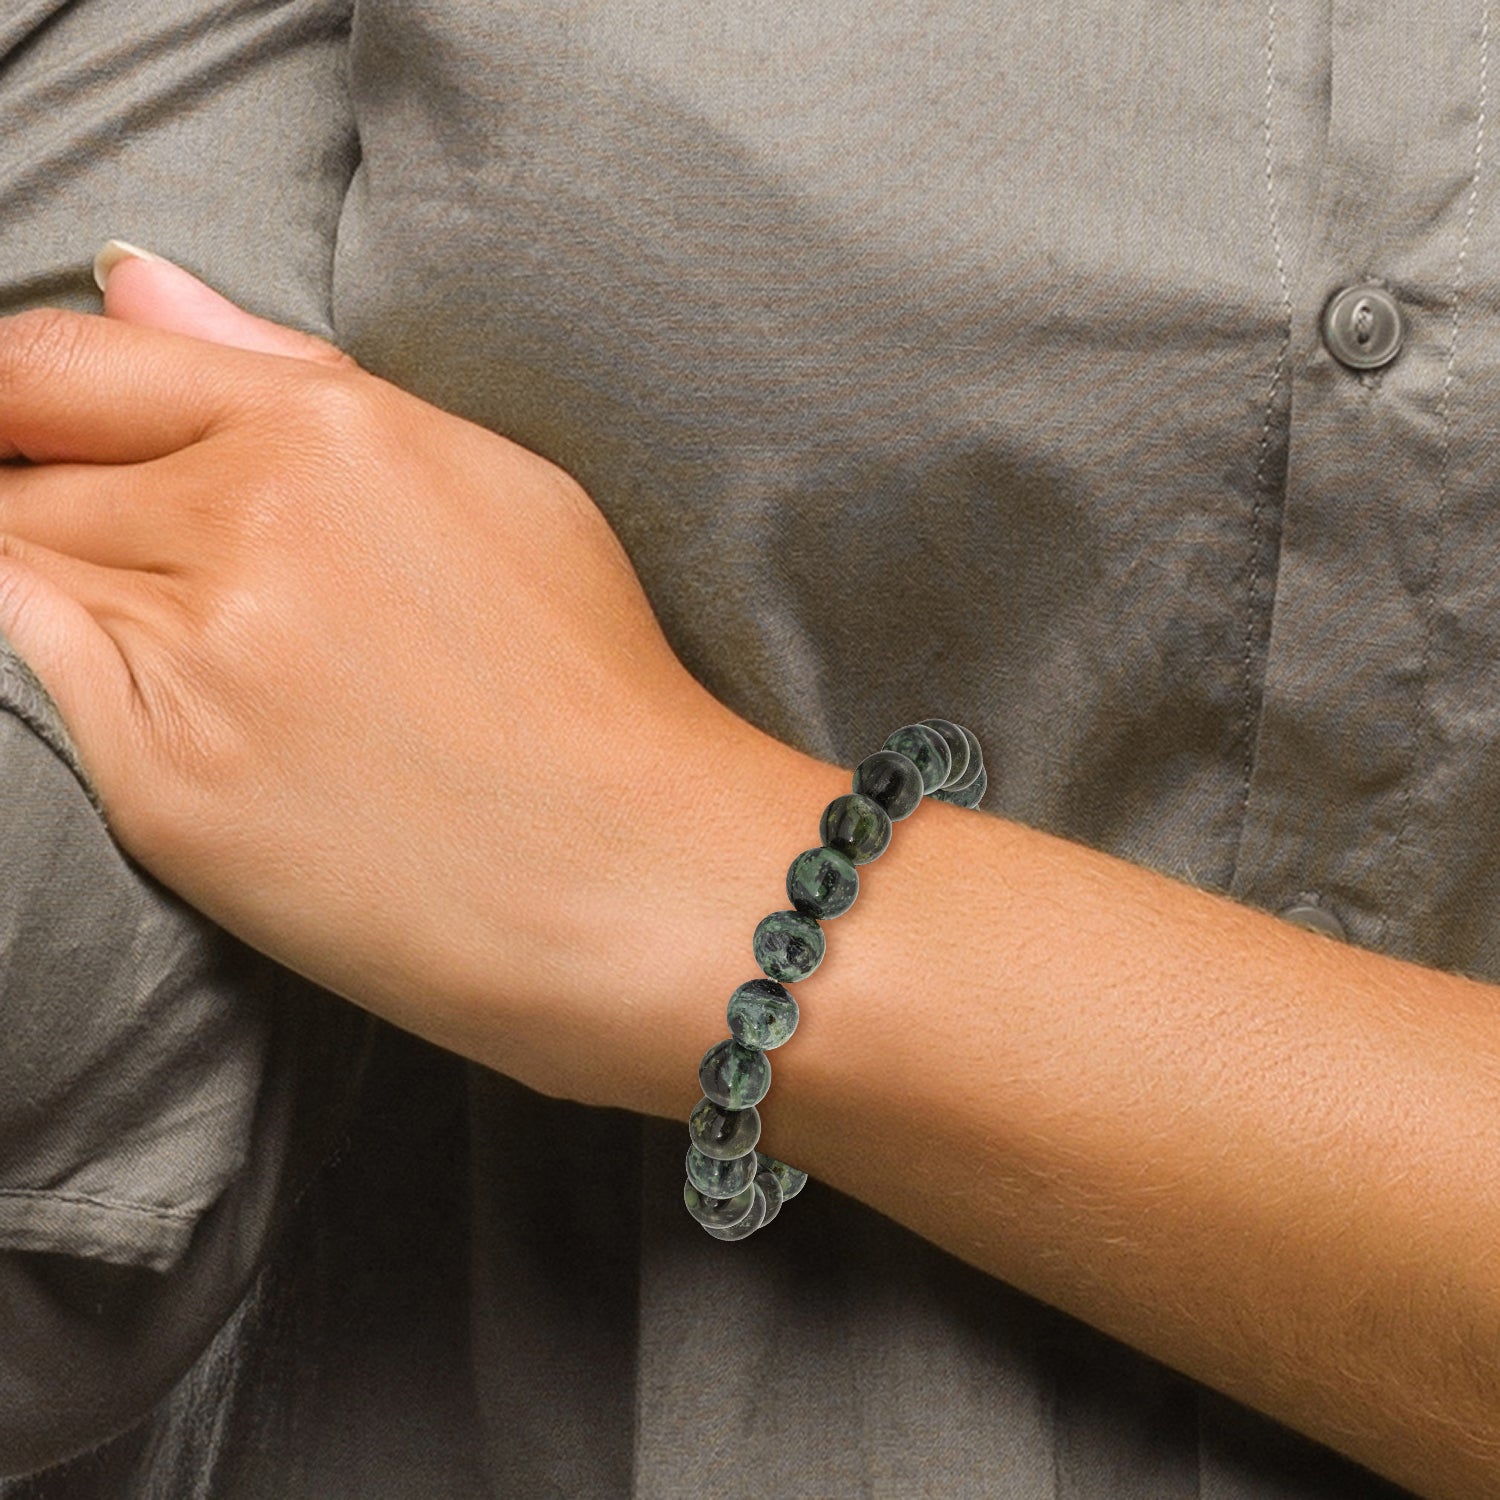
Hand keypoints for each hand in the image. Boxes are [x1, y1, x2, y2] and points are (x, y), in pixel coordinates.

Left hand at [0, 250, 743, 1104]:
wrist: (639, 878)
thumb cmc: (592, 686)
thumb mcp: (490, 484)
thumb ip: (292, 374)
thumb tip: (137, 284)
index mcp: (331, 432)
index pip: (66, 364)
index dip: (17, 400)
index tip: (30, 441)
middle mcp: (249, 522)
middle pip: (23, 469)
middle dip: (36, 500)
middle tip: (148, 579)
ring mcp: (200, 656)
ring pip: (15, 571)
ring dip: (59, 594)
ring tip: (195, 655)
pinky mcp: (165, 786)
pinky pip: (33, 684)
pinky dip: (57, 675)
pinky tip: (171, 710)